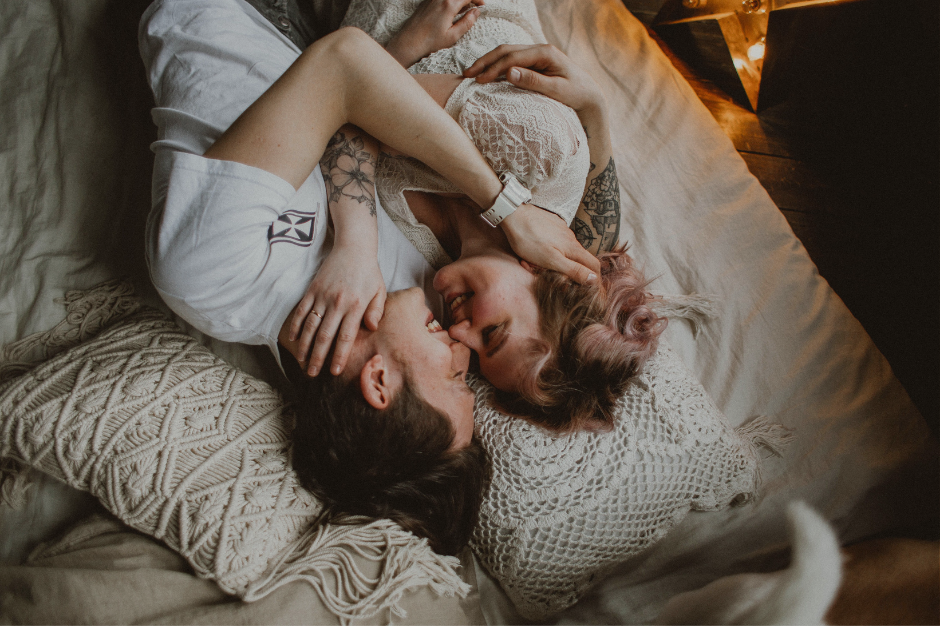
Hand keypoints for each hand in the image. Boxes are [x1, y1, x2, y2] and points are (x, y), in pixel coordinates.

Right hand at [289, 246, 385, 376]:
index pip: (345, 337)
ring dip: (304, 346)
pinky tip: (292, 340)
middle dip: (317, 357)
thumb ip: (376, 311)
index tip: (334, 371)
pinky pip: (301, 311)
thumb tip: (372, 329)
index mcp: (355, 306)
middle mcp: (337, 303)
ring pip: (310, 326)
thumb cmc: (369, 272)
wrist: (353, 248)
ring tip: (302, 362)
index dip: (339, 356)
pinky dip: (295, 326)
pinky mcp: (312, 289)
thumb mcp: (380, 291)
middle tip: (312, 374)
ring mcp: (322, 296)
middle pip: (324, 336)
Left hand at [385, 0, 483, 66]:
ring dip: (459, 0)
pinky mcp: (426, 1)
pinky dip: (450, 0)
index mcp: (449, 5)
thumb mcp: (453, 36)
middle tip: (475, 5)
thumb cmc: (430, 41)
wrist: (409, 41)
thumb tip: (476, 12)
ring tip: (464, 8)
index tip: (482, 5)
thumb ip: (467, 22)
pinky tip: (451, 8)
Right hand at [463, 44, 604, 113]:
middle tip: (467, 74)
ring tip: (472, 73)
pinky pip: (512, 60)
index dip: (493, 67)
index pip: (513, 57)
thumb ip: (533, 81)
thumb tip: (509, 73)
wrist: (590, 95)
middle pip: (506, 50)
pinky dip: (497, 66)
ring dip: (489, 62)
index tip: (478, 80)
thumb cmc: (576, 94)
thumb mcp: (556, 90)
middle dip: (485, 61)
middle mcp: (540, 49)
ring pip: (507, 53)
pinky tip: (486, 75)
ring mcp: (537, 54)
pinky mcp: (535, 62)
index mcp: (545, 53)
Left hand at [500, 204, 600, 284]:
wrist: (514, 215)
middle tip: (549, 276)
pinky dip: (547, 251)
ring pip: (565, 251)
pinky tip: (533, 252)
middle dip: (569, 271)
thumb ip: (574, 270)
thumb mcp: (551, 261)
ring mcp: (562, 230)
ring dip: (554, 262)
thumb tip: (594, 279)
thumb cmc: (529, 240)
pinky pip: (555, 242)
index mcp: (574, 248)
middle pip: (580, 260)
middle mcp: (572, 238)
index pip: (594, 265)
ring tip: (533, 264)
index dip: (595, 278)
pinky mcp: (552, 225)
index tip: (588, 288)